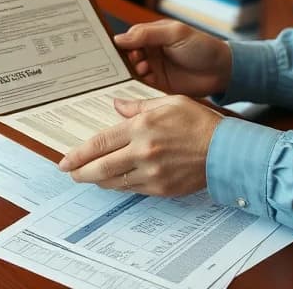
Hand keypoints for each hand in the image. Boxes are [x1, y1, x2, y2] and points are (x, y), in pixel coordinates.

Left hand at [58, 95, 221, 196]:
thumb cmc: (200, 122)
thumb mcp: (170, 102)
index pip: (100, 143)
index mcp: (143, 127)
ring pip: (114, 182)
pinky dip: (119, 186)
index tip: (65, 160)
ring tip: (89, 176)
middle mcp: (144, 152)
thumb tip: (116, 106)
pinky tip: (114, 181)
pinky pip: (132, 189)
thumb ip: (139, 106)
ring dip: (98, 181)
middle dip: (81, 173)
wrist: (227, 150)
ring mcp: (153, 173)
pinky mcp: (162, 188)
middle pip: (101, 168)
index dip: (78, 154)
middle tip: (70, 173)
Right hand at [114, 19, 231, 97]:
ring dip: (132, 72)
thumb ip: (147, 34)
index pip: (129, 38)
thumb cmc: (202, 46)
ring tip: (144, 69)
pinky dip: (137, 85)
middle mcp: (150, 52)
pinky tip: (144, 81)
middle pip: (127, 56)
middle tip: (133, 61)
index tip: (115, 49)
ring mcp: (153, 69)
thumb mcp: (175, 33)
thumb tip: (119, 38)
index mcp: (152, 35)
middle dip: (125, 60)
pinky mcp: (158, 85)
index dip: (121, 44)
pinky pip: (141, 85)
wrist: (221, 71)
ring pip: (132, 71)